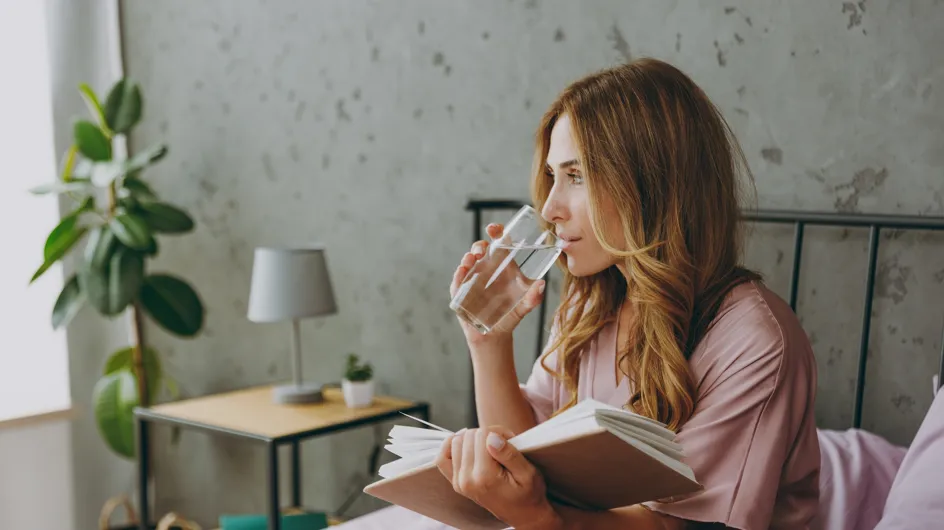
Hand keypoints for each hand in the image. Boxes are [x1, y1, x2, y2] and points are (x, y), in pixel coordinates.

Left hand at [435, 426, 563, 529]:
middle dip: (487, 434)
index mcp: (485, 477)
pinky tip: (465, 444)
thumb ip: (509, 454)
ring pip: (456, 441)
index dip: (499, 431)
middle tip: (502, 444)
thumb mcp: (528, 473)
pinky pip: (442, 458)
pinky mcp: (456, 482)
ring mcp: (459, 482)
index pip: (482, 434)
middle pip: (469, 436)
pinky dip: (452, 446)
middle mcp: (467, 480)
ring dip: (473, 439)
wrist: (523, 514)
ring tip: (489, 448)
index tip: (510, 439)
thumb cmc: (529, 493)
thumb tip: (490, 437)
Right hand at [450, 223, 545, 344]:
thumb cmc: (511, 316)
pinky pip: (458, 280)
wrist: (495, 335)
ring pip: (468, 262)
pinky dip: (459, 275)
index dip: (496, 233)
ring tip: (471, 260)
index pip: (499, 243)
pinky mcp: (462, 291)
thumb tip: (541, 285)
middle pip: (481, 249)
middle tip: (481, 250)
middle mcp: (487, 269)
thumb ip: (534, 297)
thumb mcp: (525, 306)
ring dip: (468, 258)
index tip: (493, 229)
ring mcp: (473, 279)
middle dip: (479, 245)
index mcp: (503, 266)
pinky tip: (462, 272)